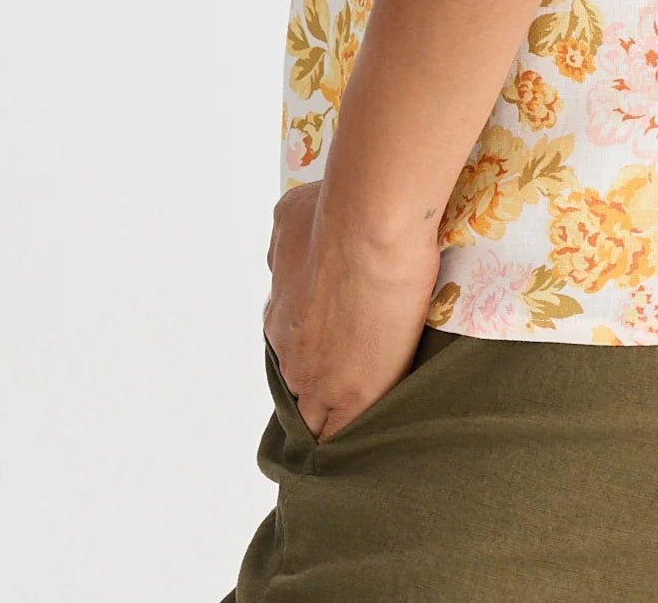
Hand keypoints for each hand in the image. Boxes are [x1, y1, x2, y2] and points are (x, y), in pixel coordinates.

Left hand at [262, 178, 442, 443]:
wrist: (371, 225)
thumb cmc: (334, 212)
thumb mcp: (289, 220)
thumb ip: (288, 249)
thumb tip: (290, 258)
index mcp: (280, 319)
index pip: (294, 356)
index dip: (317, 357)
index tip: (341, 350)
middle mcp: (291, 357)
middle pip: (303, 396)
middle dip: (325, 394)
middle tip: (360, 386)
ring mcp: (319, 381)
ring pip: (321, 423)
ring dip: (341, 421)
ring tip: (371, 424)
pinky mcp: (356, 396)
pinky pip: (347, 437)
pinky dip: (359, 441)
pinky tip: (378, 445)